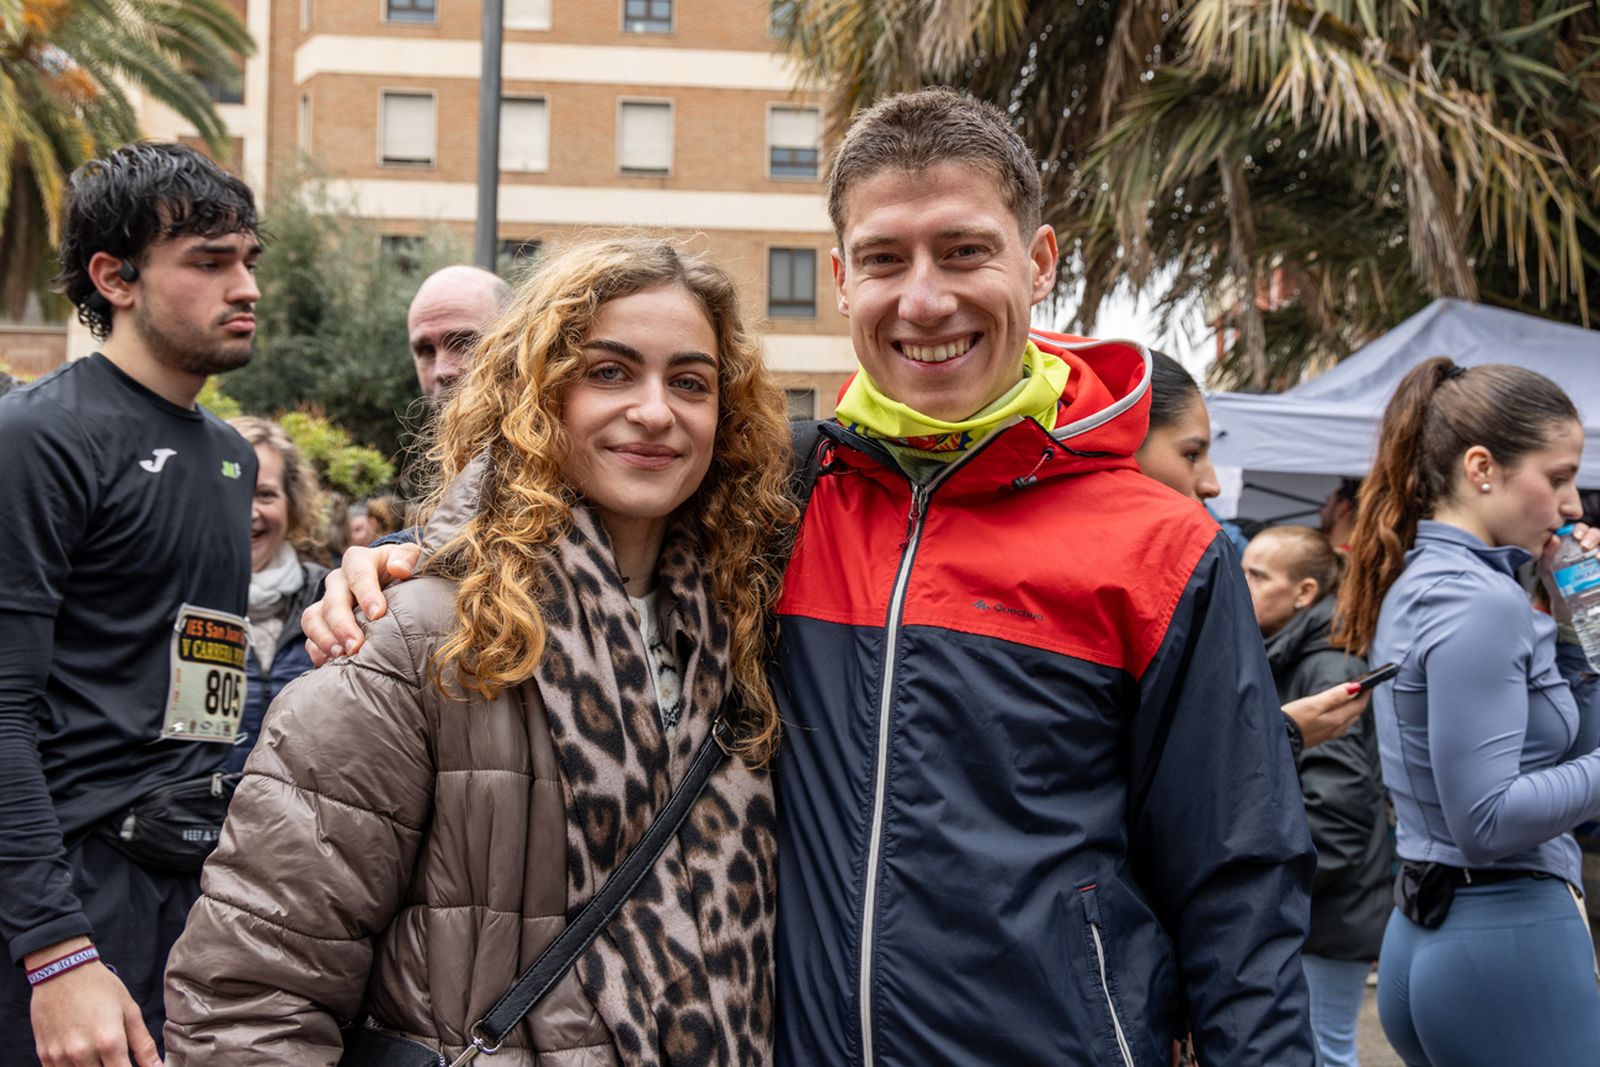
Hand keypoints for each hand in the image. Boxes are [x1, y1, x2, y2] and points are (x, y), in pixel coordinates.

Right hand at [27, 939, 159, 1066]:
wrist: (61, 970)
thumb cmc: (100, 987)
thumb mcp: (129, 1011)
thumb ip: (144, 1044)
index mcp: (108, 1041)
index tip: (134, 1066)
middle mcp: (82, 1052)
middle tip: (116, 1057)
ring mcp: (60, 1056)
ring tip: (99, 1055)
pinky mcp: (44, 1055)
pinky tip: (82, 1057)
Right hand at [301, 542, 420, 664]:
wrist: (393, 582)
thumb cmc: (404, 570)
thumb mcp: (410, 558)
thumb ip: (408, 557)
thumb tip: (399, 568)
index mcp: (360, 561)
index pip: (358, 571)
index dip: (365, 592)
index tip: (377, 614)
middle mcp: (339, 580)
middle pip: (332, 600)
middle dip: (342, 624)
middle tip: (355, 646)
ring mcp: (327, 602)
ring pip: (313, 617)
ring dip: (325, 638)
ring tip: (341, 655)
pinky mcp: (322, 622)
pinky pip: (310, 636)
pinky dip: (316, 649)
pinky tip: (327, 662)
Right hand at [1284, 681, 1370, 750]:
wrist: (1279, 738)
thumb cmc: (1294, 719)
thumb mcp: (1314, 704)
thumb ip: (1335, 696)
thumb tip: (1354, 688)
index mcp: (1337, 719)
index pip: (1358, 705)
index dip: (1365, 693)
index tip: (1370, 682)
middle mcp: (1336, 728)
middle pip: (1355, 713)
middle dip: (1360, 700)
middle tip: (1362, 688)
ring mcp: (1329, 734)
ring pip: (1348, 720)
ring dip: (1352, 708)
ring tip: (1352, 698)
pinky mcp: (1321, 737)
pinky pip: (1339, 726)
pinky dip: (1343, 716)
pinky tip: (1337, 713)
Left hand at [1539, 521, 1598, 626]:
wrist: (1567, 604)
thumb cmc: (1556, 582)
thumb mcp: (1547, 569)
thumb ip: (1547, 555)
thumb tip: (1554, 538)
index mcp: (1575, 544)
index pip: (1581, 530)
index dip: (1580, 529)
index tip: (1575, 536)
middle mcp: (1590, 548)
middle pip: (1596, 533)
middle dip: (1592, 536)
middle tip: (1584, 545)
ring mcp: (1598, 556)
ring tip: (1596, 555)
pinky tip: (1599, 560)